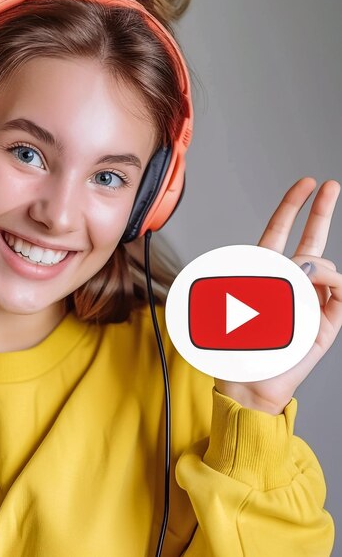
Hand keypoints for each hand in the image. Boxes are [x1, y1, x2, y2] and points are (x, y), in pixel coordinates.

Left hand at [215, 178, 341, 414]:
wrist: (249, 381)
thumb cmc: (235, 344)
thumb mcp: (233, 302)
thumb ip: (262, 278)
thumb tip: (306, 267)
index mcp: (264, 273)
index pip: (280, 231)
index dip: (292, 207)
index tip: (306, 184)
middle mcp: (290, 281)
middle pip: (310, 239)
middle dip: (321, 211)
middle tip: (332, 185)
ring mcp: (311, 299)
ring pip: (326, 267)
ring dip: (318, 269)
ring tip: (302, 285)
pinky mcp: (327, 320)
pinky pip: (341, 294)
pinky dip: (336, 287)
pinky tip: (327, 290)